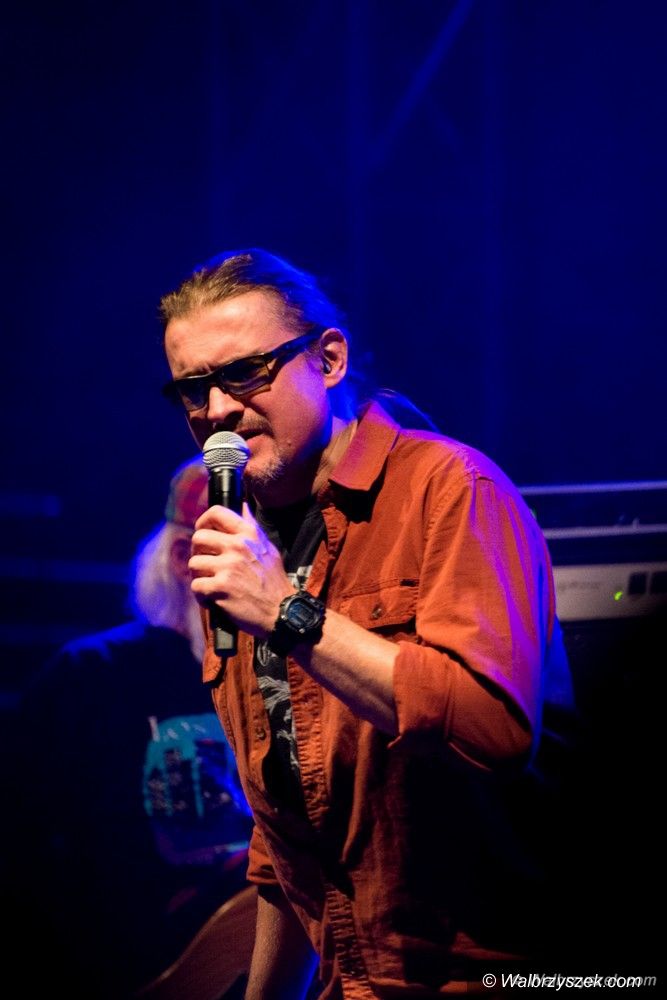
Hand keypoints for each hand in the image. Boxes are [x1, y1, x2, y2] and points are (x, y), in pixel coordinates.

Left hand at [189, 503, 294, 637]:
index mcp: (249, 534)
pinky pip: (196, 586)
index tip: (203, 532)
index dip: (203, 521)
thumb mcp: (268, 548)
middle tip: (207, 565)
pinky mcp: (220, 587)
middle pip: (198, 538)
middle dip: (198, 553)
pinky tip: (214, 600)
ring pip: (194, 564)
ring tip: (212, 585)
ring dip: (200, 576)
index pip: (216, 513)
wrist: (282, 612)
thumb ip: (252, 528)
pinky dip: (202, 596)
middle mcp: (238, 546)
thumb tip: (243, 506)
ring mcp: (228, 567)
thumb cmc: (274, 582)